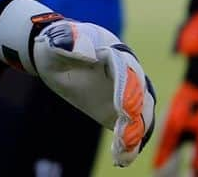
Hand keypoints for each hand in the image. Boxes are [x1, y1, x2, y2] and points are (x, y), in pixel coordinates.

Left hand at [0, 0, 155, 166]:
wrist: (56, 56)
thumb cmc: (58, 43)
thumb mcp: (57, 40)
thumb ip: (69, 42)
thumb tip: (87, 52)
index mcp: (113, 50)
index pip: (125, 69)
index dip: (126, 89)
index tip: (124, 109)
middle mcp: (127, 71)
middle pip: (140, 93)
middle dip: (136, 114)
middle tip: (126, 135)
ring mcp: (126, 93)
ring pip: (141, 113)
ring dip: (135, 132)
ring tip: (123, 148)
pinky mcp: (120, 112)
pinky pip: (131, 128)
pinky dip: (130, 144)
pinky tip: (121, 158)